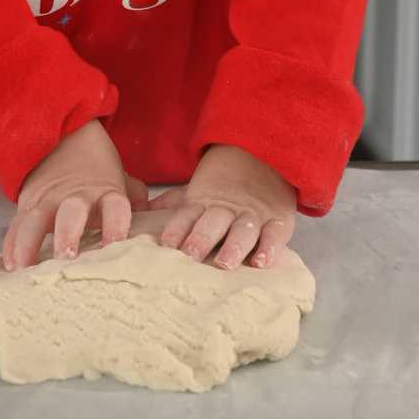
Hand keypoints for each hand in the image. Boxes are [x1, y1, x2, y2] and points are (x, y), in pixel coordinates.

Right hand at [3, 121, 146, 270]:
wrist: (63, 137)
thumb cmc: (96, 169)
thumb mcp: (120, 179)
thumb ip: (136, 198)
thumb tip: (153, 219)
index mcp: (105, 191)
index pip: (115, 206)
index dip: (116, 225)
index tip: (114, 246)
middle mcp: (76, 196)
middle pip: (72, 213)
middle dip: (67, 235)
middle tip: (66, 257)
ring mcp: (48, 200)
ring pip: (36, 219)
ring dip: (30, 244)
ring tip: (26, 268)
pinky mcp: (27, 204)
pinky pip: (17, 225)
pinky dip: (12, 245)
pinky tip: (11, 266)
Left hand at [150, 144, 296, 269]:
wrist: (264, 155)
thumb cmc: (224, 182)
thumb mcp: (196, 190)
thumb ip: (172, 203)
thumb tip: (141, 213)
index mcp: (204, 202)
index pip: (187, 216)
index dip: (177, 229)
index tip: (167, 244)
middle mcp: (227, 209)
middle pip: (212, 224)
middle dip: (201, 239)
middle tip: (191, 255)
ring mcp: (253, 215)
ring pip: (242, 231)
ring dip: (233, 247)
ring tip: (224, 263)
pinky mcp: (278, 221)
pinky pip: (274, 235)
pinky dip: (269, 249)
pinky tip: (261, 262)